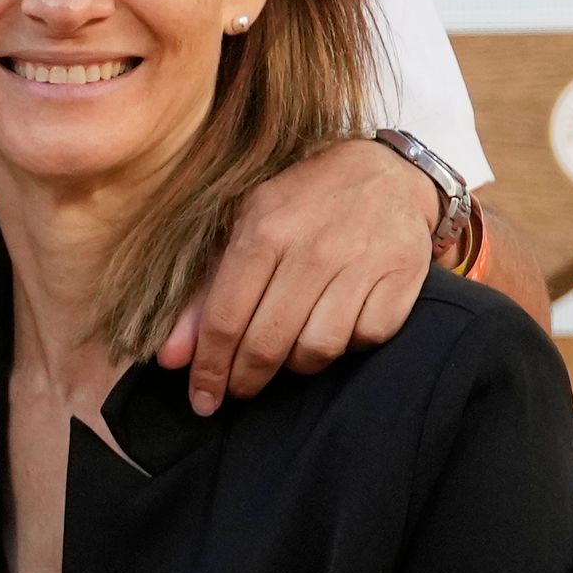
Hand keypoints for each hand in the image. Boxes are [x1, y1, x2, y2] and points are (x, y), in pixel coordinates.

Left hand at [157, 137, 438, 415]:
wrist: (387, 171)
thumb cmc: (302, 204)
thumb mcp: (244, 228)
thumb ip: (204, 293)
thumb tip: (171, 359)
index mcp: (264, 229)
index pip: (225, 319)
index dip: (209, 369)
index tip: (203, 400)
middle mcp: (312, 248)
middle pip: (267, 343)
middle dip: (246, 379)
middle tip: (240, 389)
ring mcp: (361, 263)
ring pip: (317, 350)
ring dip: (298, 363)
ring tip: (289, 351)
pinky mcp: (402, 278)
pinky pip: (365, 339)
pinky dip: (348, 345)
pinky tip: (337, 327)